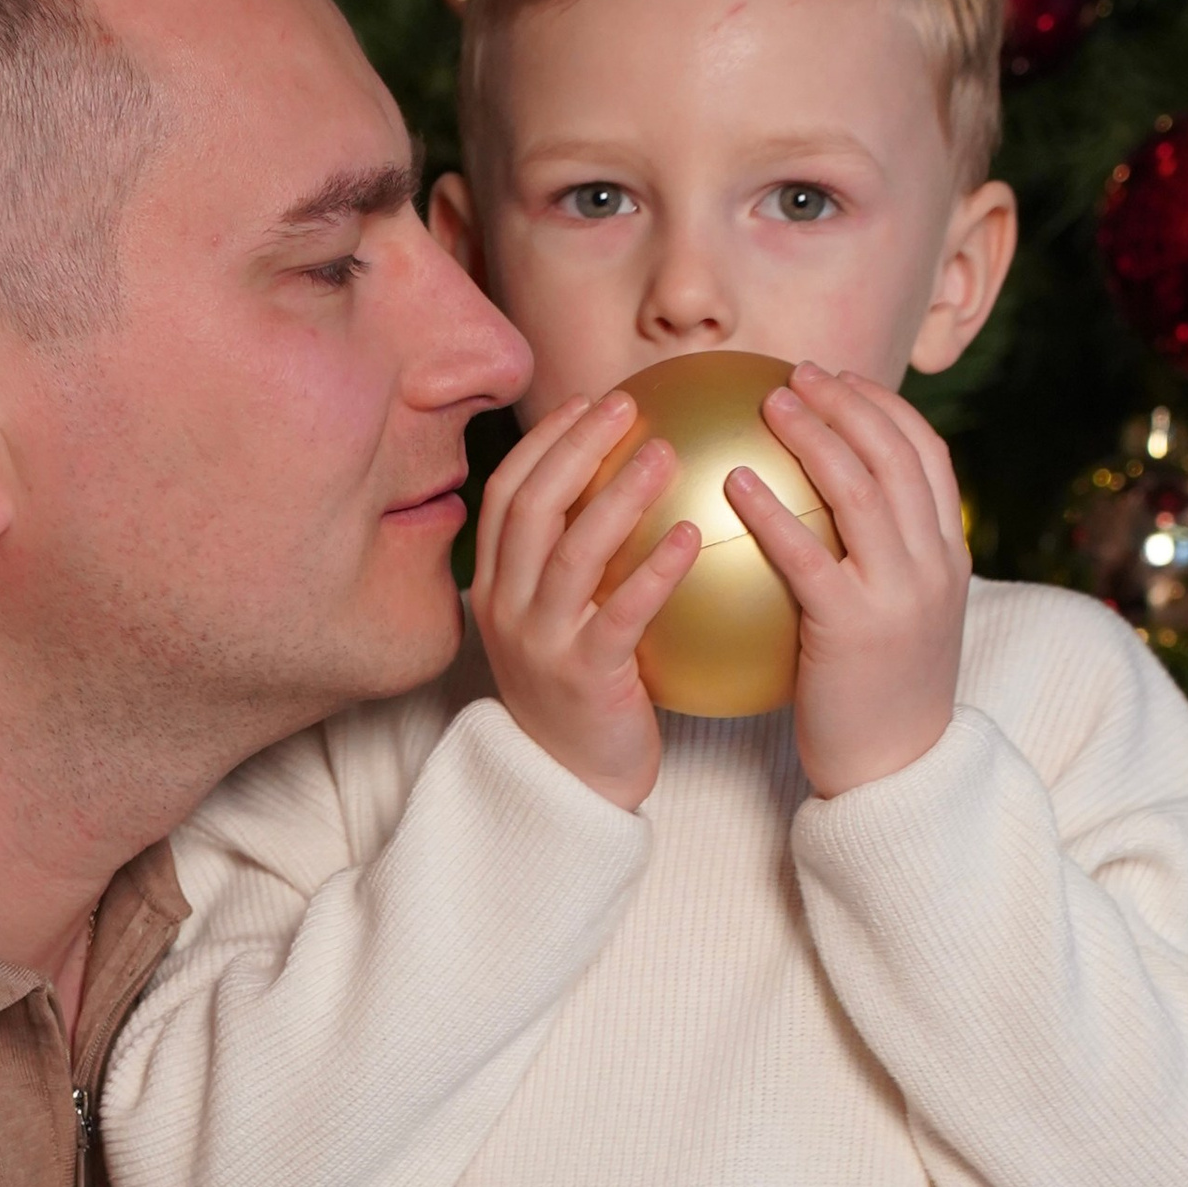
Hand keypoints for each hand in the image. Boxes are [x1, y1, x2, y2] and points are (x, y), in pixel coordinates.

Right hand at [469, 392, 698, 810]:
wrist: (568, 784)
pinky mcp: (583, 676)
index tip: (587, 402)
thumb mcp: (557, 624)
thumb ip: (573, 565)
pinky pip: (620, 612)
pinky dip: (655, 570)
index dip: (543, 442)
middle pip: (532, 506)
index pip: (507, 493)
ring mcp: (539, 642)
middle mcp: (505, 607)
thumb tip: (625, 493)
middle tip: (628, 406)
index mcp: (495, 587)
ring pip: (572, 551)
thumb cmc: (578, 695)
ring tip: (666, 455)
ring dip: (619, 496)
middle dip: (576, 447)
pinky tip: (693, 536)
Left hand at [722, 365, 969, 799]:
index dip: (884, 406)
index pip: (927, 453)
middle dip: (847, 400)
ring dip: (814, 434)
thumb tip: (824, 518)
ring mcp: (900, 593)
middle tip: (796, 374)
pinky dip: (771, 509)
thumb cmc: (880, 699)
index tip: (839, 379)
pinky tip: (731, 482)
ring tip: (769, 404)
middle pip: (896, 453)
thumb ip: (878, 564)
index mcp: (949, 554)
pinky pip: (807, 553)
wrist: (899, 776)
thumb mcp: (898, 619)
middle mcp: (934, 563)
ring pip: (861, 488)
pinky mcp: (854, 628)